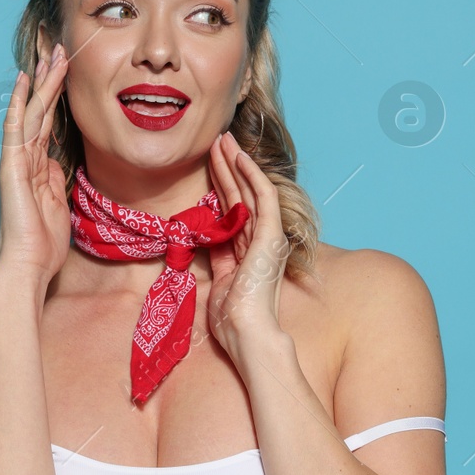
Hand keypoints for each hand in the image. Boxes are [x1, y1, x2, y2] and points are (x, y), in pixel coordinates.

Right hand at [0, 44, 70, 288]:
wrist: (27, 267)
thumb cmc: (43, 244)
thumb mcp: (59, 204)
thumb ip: (57, 180)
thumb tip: (59, 163)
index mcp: (38, 168)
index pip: (49, 124)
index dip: (58, 98)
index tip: (66, 72)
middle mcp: (24, 159)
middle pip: (40, 111)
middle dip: (50, 80)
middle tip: (60, 50)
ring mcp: (16, 162)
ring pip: (31, 113)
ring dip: (42, 83)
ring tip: (52, 56)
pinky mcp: (11, 168)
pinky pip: (15, 129)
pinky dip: (18, 104)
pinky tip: (23, 81)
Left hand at [206, 130, 291, 367]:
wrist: (247, 334)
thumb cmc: (233, 319)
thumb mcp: (220, 282)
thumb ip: (218, 260)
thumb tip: (203, 243)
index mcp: (249, 252)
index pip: (233, 210)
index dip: (222, 184)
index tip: (211, 163)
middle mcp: (261, 241)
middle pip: (240, 196)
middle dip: (227, 167)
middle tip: (216, 140)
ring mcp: (268, 237)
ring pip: (249, 190)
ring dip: (236, 164)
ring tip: (223, 140)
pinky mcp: (271, 236)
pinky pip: (262, 198)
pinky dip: (252, 176)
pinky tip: (240, 158)